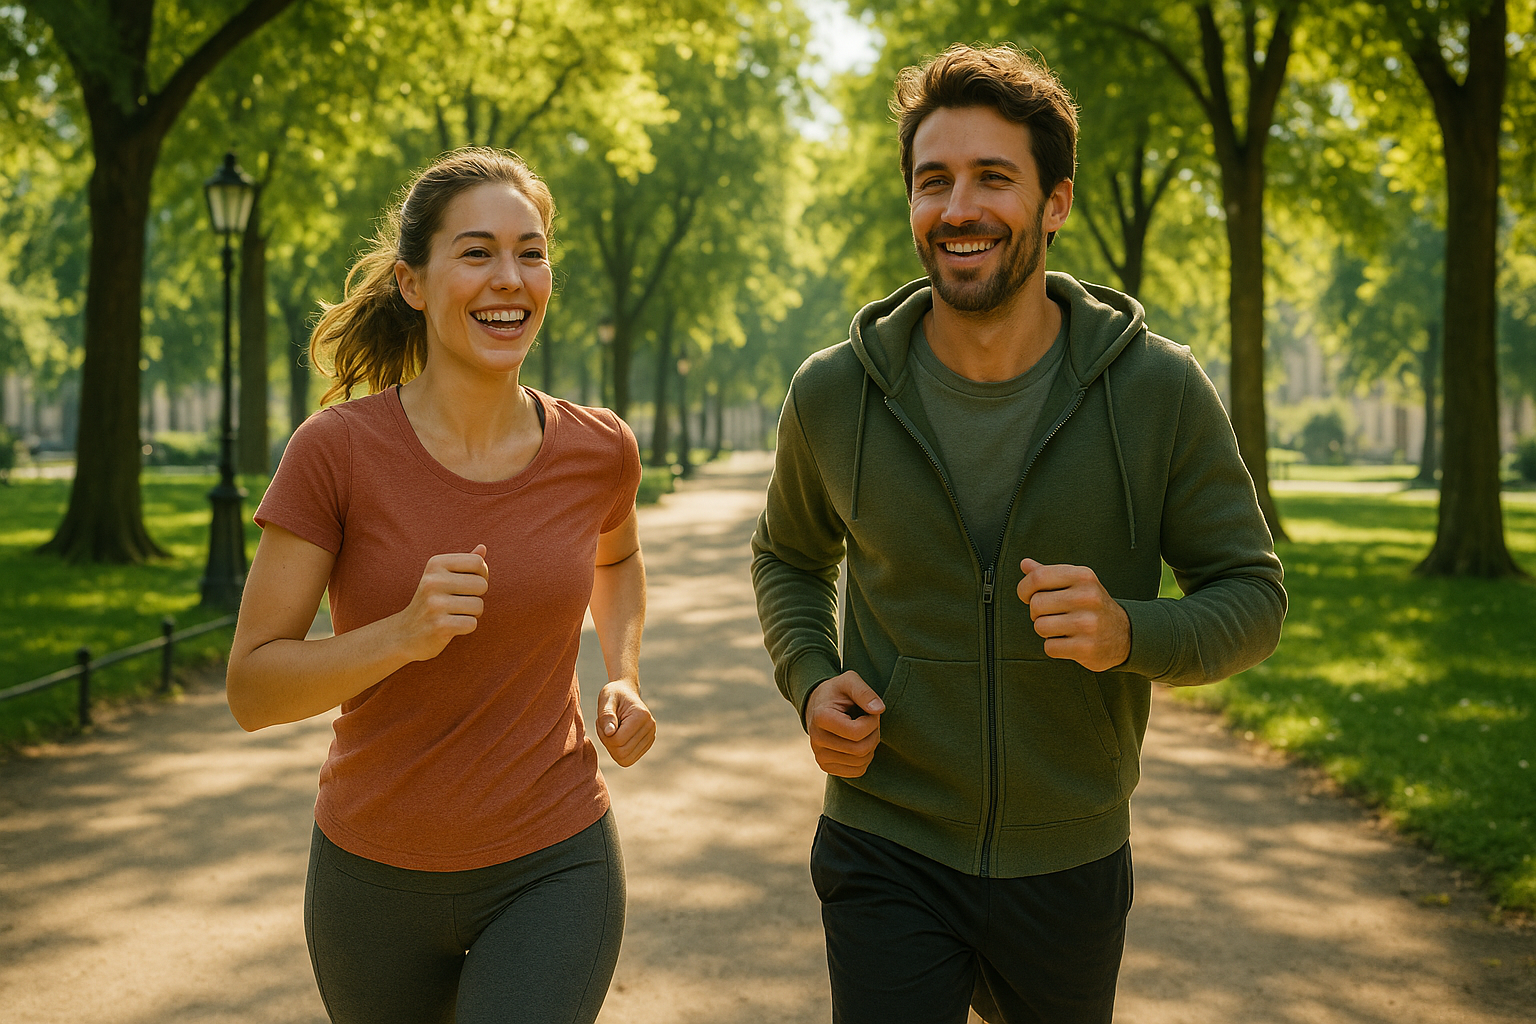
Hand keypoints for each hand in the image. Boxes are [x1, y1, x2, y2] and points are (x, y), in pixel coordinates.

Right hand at [395, 544, 489, 662]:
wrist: (404, 634)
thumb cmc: (432, 602)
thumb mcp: (443, 578)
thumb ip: (464, 563)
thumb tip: (483, 548)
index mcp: (435, 564)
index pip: (478, 562)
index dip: (481, 575)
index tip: (467, 585)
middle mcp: (432, 581)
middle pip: (482, 584)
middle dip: (477, 597)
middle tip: (459, 603)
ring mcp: (434, 604)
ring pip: (478, 605)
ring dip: (472, 614)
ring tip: (454, 615)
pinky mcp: (439, 626)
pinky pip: (472, 624)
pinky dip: (466, 627)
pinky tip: (451, 627)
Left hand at [596, 678, 655, 766]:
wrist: (626, 692)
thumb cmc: (614, 695)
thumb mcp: (606, 700)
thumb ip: (607, 715)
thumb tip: (609, 733)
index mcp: (641, 716)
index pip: (618, 740)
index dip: (604, 735)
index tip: (601, 722)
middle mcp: (650, 728)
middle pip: (622, 753)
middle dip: (607, 743)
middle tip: (604, 727)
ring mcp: (651, 737)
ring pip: (625, 759)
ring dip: (612, 748)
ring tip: (610, 731)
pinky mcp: (647, 744)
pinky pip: (629, 759)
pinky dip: (618, 751)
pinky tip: (616, 736)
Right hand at [805, 671, 884, 777]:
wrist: (818, 705)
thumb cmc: (837, 692)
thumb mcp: (850, 681)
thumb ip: (864, 692)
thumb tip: (879, 710)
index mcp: (821, 718)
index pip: (857, 732)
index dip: (872, 722)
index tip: (870, 711)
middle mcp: (816, 740)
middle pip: (861, 750)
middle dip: (874, 735)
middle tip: (870, 721)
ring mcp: (820, 756)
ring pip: (861, 762)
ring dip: (870, 746)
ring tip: (863, 730)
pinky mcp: (826, 767)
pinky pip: (857, 771)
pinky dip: (865, 758)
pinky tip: (858, 743)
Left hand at [1017, 558, 1129, 671]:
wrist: (1125, 634)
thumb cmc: (1092, 606)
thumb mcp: (1077, 583)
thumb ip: (1049, 574)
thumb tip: (1025, 564)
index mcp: (1083, 576)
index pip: (1038, 577)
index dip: (1024, 589)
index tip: (1026, 596)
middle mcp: (1087, 597)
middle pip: (1036, 604)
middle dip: (1036, 612)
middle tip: (1051, 615)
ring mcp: (1087, 623)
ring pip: (1040, 626)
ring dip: (1045, 630)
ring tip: (1061, 628)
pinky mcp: (1085, 647)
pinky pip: (1049, 647)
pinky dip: (1054, 647)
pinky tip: (1068, 641)